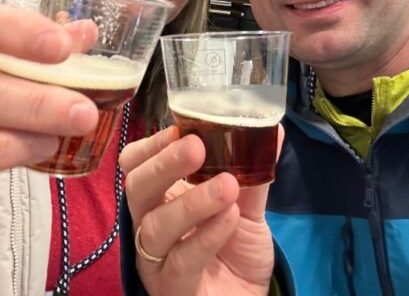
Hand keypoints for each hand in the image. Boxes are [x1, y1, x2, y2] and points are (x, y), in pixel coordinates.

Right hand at [120, 126, 281, 295]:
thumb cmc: (235, 250)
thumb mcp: (246, 207)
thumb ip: (253, 172)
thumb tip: (272, 131)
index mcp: (160, 196)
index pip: (136, 164)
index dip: (151, 145)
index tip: (179, 128)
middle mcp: (148, 223)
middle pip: (136, 189)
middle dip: (163, 164)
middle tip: (195, 147)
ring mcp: (155, 258)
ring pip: (155, 225)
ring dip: (191, 202)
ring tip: (227, 186)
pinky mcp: (171, 288)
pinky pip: (181, 260)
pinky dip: (206, 236)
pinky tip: (230, 218)